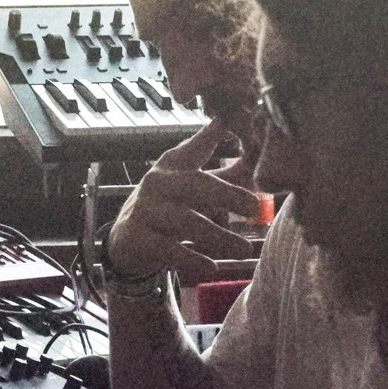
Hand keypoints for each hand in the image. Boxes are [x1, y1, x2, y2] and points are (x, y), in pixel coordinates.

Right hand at [106, 117, 261, 284]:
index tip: (236, 122)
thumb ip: (224, 177)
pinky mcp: (139, 238)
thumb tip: (261, 162)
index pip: (197, 146)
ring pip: (187, 221)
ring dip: (220, 236)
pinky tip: (213, 266)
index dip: (216, 132)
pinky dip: (194, 258)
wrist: (126, 241)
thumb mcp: (190, 187)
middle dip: (229, 195)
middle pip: (198, 184)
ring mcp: (146, 210)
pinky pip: (171, 249)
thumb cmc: (168, 209)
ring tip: (245, 249)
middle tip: (256, 207)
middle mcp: (158, 183)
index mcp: (173, 166)